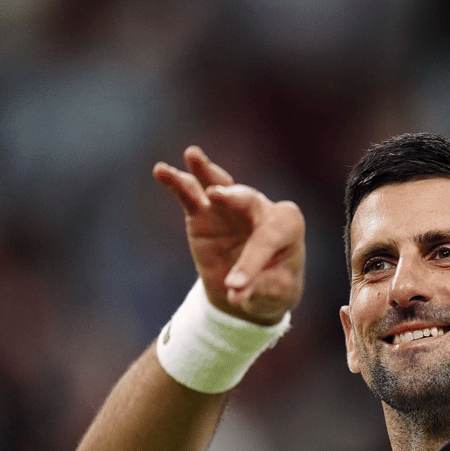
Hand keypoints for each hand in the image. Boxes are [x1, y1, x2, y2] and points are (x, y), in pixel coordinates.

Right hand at [153, 146, 305, 324]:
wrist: (252, 290)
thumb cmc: (274, 286)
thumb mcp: (276, 294)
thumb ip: (258, 290)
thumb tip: (234, 294)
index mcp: (287, 225)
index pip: (268, 238)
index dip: (251, 263)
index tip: (234, 288)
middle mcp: (260, 209)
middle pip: (248, 200)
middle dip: (233, 198)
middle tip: (216, 197)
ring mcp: (230, 207)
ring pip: (219, 186)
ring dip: (206, 171)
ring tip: (193, 156)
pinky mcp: (204, 212)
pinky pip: (190, 195)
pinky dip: (177, 183)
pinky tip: (162, 171)